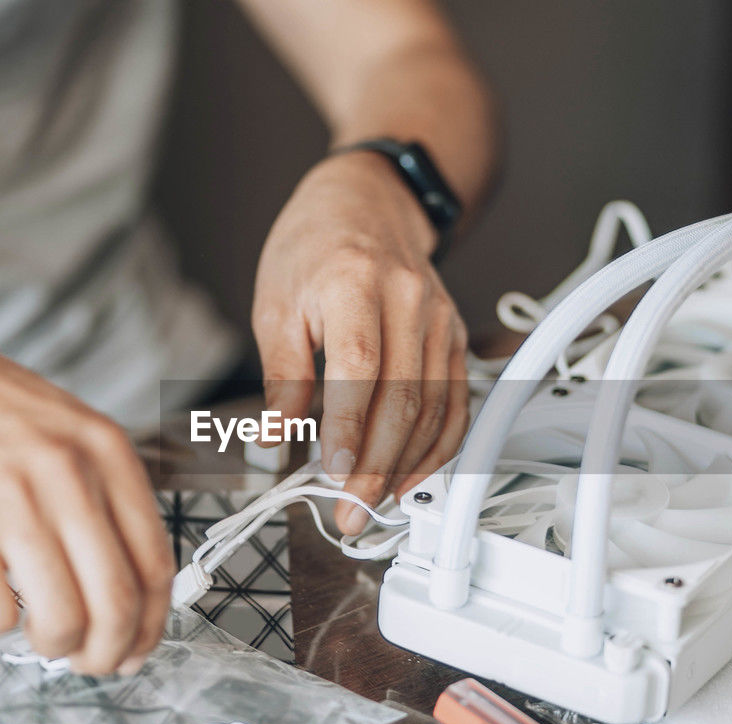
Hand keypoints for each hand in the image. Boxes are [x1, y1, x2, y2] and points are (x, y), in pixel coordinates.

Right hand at [0, 325, 172, 674]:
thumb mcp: (73, 430)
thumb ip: (108, 497)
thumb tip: (135, 587)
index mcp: (108, 452)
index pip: (154, 562)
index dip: (151, 623)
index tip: (138, 647)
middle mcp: (68, 476)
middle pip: (116, 601)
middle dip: (109, 652)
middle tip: (93, 662)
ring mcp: (11, 502)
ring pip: (62, 619)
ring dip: (56, 646)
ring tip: (44, 636)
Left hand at [253, 151, 468, 534]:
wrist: (368, 203)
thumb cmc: (314, 247)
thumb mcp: (275, 301)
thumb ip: (280, 374)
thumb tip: (275, 437)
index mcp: (356, 283)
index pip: (361, 367)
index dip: (351, 427)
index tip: (334, 472)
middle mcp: (410, 301)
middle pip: (404, 396)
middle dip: (377, 465)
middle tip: (349, 512)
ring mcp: (440, 320)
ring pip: (434, 407)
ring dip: (406, 466)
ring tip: (373, 505)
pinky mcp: (453, 338)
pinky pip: (456, 402)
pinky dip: (439, 448)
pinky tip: (413, 477)